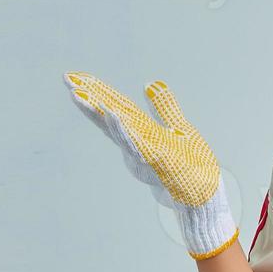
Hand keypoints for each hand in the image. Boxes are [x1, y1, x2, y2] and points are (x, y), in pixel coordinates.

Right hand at [63, 72, 238, 258]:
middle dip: (89, 98)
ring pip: (117, 130)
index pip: (116, 106)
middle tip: (67, 79)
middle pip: (111, 115)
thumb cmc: (191, 164)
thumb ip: (164, 107)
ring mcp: (144, 153)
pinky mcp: (158, 163)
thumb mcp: (179, 128)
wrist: (205, 195)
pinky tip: (113, 116)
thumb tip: (150, 84)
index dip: (97, 91)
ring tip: (79, 94)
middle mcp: (137, 142)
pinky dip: (125, 132)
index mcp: (142, 132)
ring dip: (98, 112)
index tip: (75, 76)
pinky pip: (138, 146)